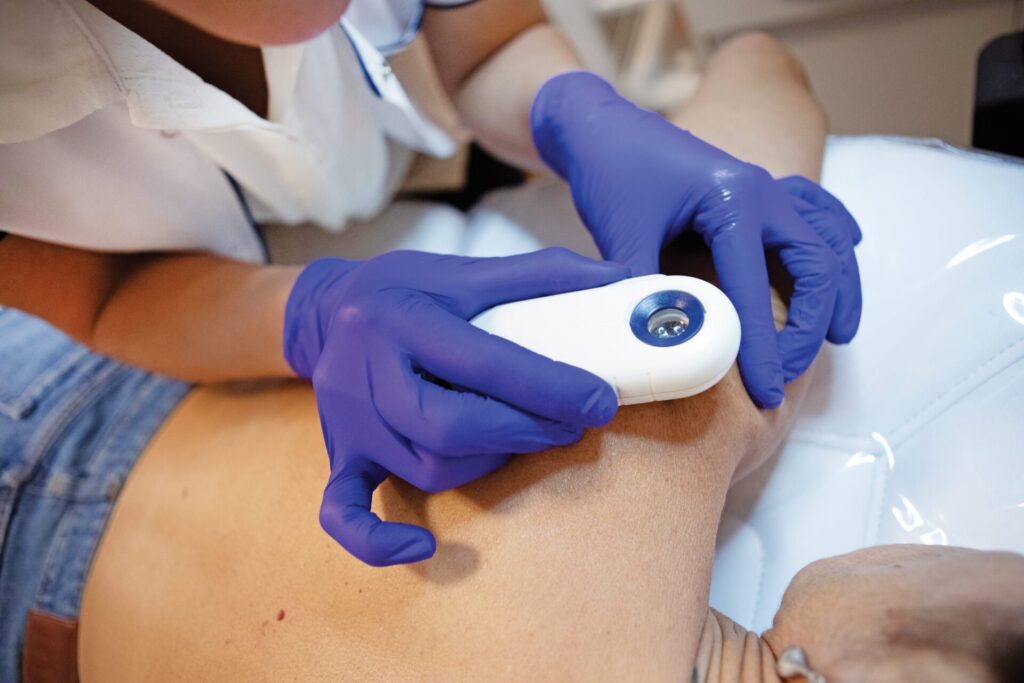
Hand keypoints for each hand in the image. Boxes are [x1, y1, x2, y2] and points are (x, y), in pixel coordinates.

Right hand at [283, 248, 628, 565]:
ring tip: (524, 437)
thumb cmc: (404, 290)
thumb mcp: (463, 268)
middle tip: (573, 424)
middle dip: (523, 431)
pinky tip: (421, 548)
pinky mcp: (341, 454)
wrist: (326, 309)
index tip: (598, 400)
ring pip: (425, 467)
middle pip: (449, 424)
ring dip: (487, 461)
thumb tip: (617, 277)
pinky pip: (343, 510)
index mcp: (401, 316)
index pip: (482, 360)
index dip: (548, 386)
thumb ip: (540, 275)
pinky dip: (378, 539)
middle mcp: (366, 371)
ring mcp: (350, 420)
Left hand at [531, 72, 861, 407]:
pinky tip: (845, 260)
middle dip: (812, 322)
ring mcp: (765, 187)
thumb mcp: (621, 234)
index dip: (764, 345)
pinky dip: (835, 237)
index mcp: (731, 197)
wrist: (601, 126)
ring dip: (837, 288)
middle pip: (816, 262)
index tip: (767, 391)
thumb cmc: (611, 171)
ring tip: (836, 337)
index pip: (757, 285)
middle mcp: (761, 189)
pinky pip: (815, 211)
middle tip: (790, 372)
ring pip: (827, 239)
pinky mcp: (757, 190)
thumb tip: (659, 345)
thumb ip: (642, 289)